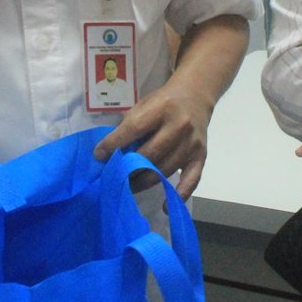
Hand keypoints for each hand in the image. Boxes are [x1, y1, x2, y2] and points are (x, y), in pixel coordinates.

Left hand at [93, 79, 212, 199]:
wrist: (195, 96)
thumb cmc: (164, 102)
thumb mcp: (145, 104)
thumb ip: (129, 125)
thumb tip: (110, 152)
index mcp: (162, 107)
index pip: (133, 129)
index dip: (114, 144)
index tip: (99, 156)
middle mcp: (179, 125)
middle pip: (150, 154)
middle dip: (128, 168)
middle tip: (114, 177)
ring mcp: (192, 143)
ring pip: (165, 169)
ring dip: (144, 182)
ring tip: (129, 187)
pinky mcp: (201, 156)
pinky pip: (191, 180)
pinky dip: (178, 194)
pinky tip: (165, 205)